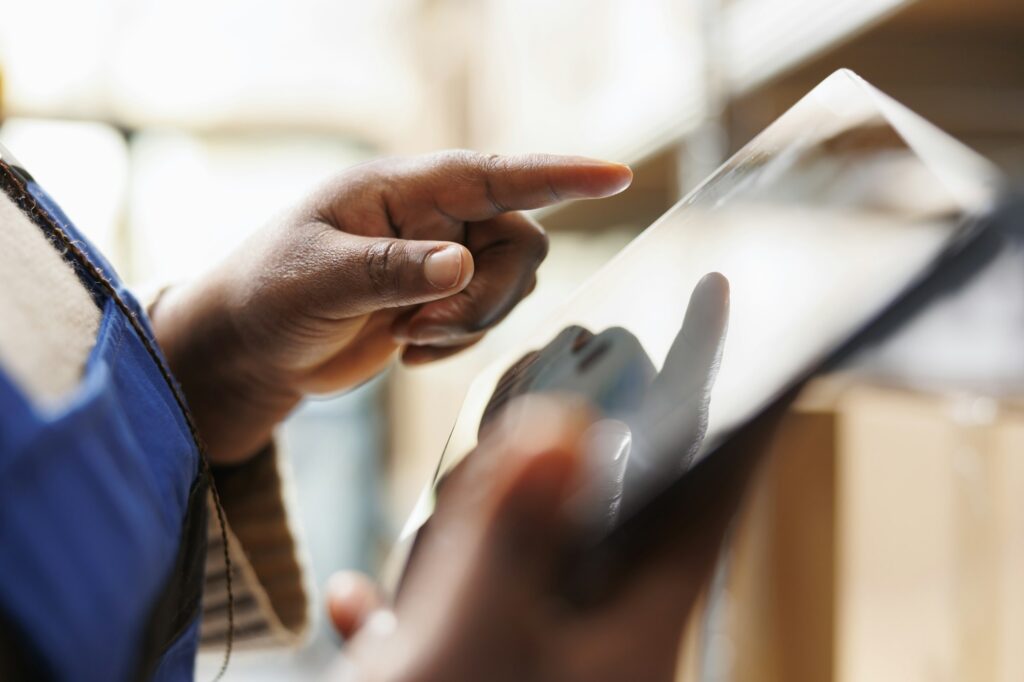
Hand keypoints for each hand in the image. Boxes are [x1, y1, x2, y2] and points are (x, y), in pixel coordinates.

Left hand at [151, 151, 631, 461]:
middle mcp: (434, 218)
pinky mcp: (442, 302)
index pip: (492, 174)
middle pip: (520, 243)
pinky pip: (489, 320)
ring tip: (407, 336)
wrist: (254, 348)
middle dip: (489, 296)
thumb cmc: (269, 295)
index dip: (556, 175)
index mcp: (402, 191)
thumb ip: (389, 270)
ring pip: (512, 284)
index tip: (614, 175)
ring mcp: (442, 261)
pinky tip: (407, 349)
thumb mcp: (317, 279)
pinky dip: (458, 343)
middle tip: (425, 328)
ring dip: (471, 323)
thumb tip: (461, 266)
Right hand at [327, 393, 790, 681]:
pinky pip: (458, 631)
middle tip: (555, 395)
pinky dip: (410, 609)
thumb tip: (565, 425)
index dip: (730, 421)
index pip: (704, 505)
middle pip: (606, 528)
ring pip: (525, 574)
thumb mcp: (472, 638)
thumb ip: (516, 529)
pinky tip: (352, 601)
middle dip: (572, 464)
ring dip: (479, 535)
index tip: (745, 344)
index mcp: (631, 635)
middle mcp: (597, 656)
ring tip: (445, 503)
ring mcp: (536, 677)